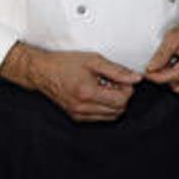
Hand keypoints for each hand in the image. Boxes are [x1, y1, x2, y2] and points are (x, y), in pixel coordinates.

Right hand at [0, 43, 140, 121]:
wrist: (42, 71)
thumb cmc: (66, 63)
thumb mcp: (94, 60)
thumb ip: (117, 70)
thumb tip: (136, 78)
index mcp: (87, 93)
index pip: (122, 100)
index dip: (127, 88)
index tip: (122, 78)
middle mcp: (83, 108)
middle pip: (119, 110)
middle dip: (122, 96)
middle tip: (113, 81)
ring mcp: (78, 114)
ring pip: (111, 116)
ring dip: (114, 103)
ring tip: (104, 87)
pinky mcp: (76, 117)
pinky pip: (100, 117)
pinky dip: (104, 107)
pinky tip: (97, 94)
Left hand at [144, 5, 178, 93]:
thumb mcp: (172, 36)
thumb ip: (161, 54)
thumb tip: (151, 68)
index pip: (175, 74)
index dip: (158, 76)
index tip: (147, 72)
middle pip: (177, 83)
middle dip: (163, 76)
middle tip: (157, 65)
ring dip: (171, 79)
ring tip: (171, 64)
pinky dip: (178, 81)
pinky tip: (178, 69)